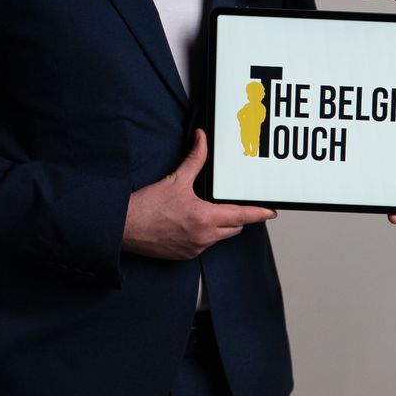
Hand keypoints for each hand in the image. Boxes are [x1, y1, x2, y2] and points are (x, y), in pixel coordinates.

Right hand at [122, 131, 275, 258]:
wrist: (124, 228)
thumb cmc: (146, 207)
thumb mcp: (175, 180)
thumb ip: (195, 159)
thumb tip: (201, 139)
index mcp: (205, 217)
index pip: (242, 216)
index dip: (259, 213)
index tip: (271, 212)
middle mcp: (204, 237)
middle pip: (235, 228)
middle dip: (236, 217)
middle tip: (229, 205)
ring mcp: (195, 248)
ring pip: (220, 237)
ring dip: (219, 226)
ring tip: (202, 212)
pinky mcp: (185, 256)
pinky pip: (204, 245)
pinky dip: (203, 235)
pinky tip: (188, 224)